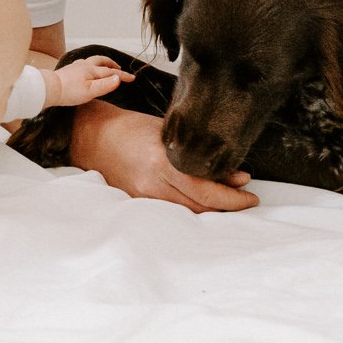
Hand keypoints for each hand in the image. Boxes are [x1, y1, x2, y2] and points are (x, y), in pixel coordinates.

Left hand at [44, 55, 133, 108]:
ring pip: (92, 60)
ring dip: (101, 62)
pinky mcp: (69, 70)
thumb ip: (105, 85)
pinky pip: (83, 63)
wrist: (49, 89)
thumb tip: (118, 79)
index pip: (111, 72)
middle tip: (119, 68)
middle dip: (112, 64)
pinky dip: (90, 64)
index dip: (123, 75)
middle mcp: (85, 65)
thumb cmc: (68, 92)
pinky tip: (86, 68)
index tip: (132, 78)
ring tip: (105, 66)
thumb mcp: (90, 91)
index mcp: (92, 70)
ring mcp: (76, 66)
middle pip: (102, 61)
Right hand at [69, 101, 257, 212]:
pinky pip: (172, 212)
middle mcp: (153, 185)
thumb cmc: (129, 129)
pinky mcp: (138, 204)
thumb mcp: (168, 133)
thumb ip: (199, 153)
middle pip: (200, 207)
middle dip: (228, 205)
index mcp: (161, 163)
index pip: (205, 190)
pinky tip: (202, 202)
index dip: (232, 198)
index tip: (251, 196)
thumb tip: (235, 174)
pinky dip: (191, 209)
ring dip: (212, 209)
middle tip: (247, 199)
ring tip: (229, 199)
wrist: (92, 137)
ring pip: (188, 214)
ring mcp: (144, 198)